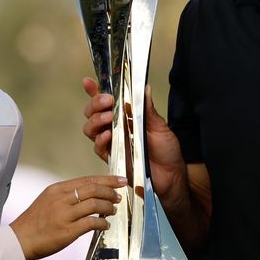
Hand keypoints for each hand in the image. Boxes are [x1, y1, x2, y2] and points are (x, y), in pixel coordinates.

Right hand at [9, 176, 123, 259]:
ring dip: (108, 207)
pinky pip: (91, 223)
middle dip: (111, 192)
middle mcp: (61, 199)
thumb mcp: (47, 200)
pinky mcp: (67, 231)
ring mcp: (64, 215)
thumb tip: (89, 194)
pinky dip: (102, 224)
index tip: (120, 180)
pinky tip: (105, 226)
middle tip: (119, 197)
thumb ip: (66, 196)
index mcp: (57, 189)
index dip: (107, 179)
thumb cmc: (34, 222)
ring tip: (112, 211)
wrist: (19, 240)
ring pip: (95, 204)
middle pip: (93, 189)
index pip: (87, 179)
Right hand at [81, 78, 189, 208]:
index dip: (94, 91)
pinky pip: (98, 148)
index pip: (105, 102)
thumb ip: (148, 109)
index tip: (88, 82)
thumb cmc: (167, 151)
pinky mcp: (112, 158)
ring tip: (108, 117)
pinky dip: (100, 140)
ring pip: (90, 129)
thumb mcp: (160, 126)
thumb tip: (144, 87)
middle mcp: (115, 129)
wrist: (171, 176)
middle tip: (108, 101)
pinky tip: (108, 136)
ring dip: (96, 120)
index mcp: (125, 117)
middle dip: (95, 104)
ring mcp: (112, 144)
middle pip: (92, 113)